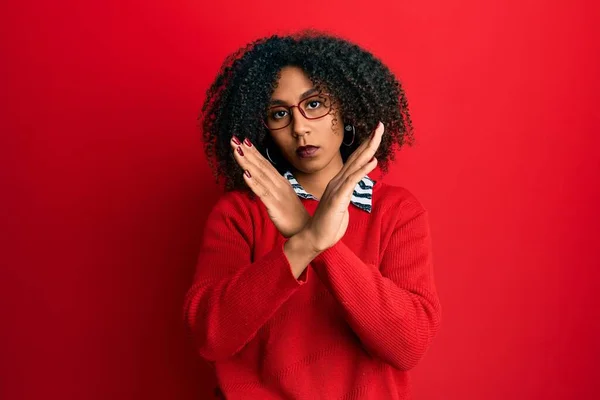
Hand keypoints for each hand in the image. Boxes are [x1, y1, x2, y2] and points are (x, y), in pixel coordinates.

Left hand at [231, 136, 309, 237]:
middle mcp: (279, 185)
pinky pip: (262, 193)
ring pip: (260, 176)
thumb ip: (273, 188)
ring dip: (248, 162)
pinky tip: (245, 174)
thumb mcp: (283, 197)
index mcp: (281, 182)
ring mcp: (278, 195)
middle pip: (261, 166)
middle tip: (235, 139)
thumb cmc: (294, 216)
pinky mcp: (275, 206)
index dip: (253, 152)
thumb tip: (262, 180)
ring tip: (237, 150)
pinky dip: (253, 183)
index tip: (242, 141)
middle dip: (247, 152)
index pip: (265, 164)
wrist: (306, 230)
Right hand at [302, 122, 383, 251]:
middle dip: (369, 141)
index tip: (375, 134)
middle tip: (380, 125)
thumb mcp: (340, 206)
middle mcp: (337, 182)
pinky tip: (373, 161)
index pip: (354, 161)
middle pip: (356, 157)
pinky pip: (352, 181)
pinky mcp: (338, 198)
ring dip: (368, 149)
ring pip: (355, 165)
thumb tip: (350, 189)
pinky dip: (363, 170)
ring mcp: (337, 189)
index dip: (365, 147)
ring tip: (378, 135)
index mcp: (339, 183)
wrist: (313, 238)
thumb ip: (345, 195)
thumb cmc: (327, 225)